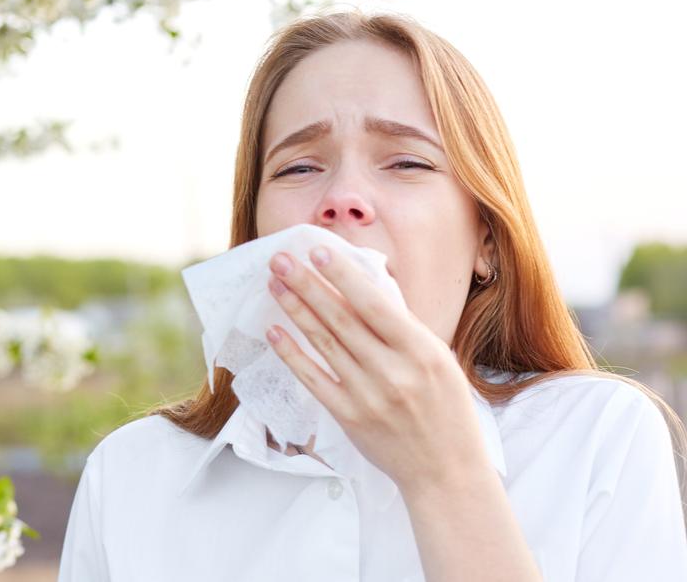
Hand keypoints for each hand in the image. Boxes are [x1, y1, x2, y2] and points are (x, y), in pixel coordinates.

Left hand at [264, 245, 491, 492]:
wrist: (446, 470)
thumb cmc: (445, 408)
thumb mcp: (438, 360)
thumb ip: (402, 329)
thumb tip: (362, 288)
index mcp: (422, 351)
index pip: (375, 304)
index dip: (343, 276)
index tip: (317, 251)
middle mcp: (394, 372)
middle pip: (341, 319)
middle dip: (308, 284)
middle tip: (281, 259)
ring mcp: (368, 395)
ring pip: (324, 344)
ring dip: (295, 311)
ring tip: (275, 284)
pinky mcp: (349, 417)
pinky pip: (313, 379)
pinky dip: (292, 354)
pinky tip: (275, 332)